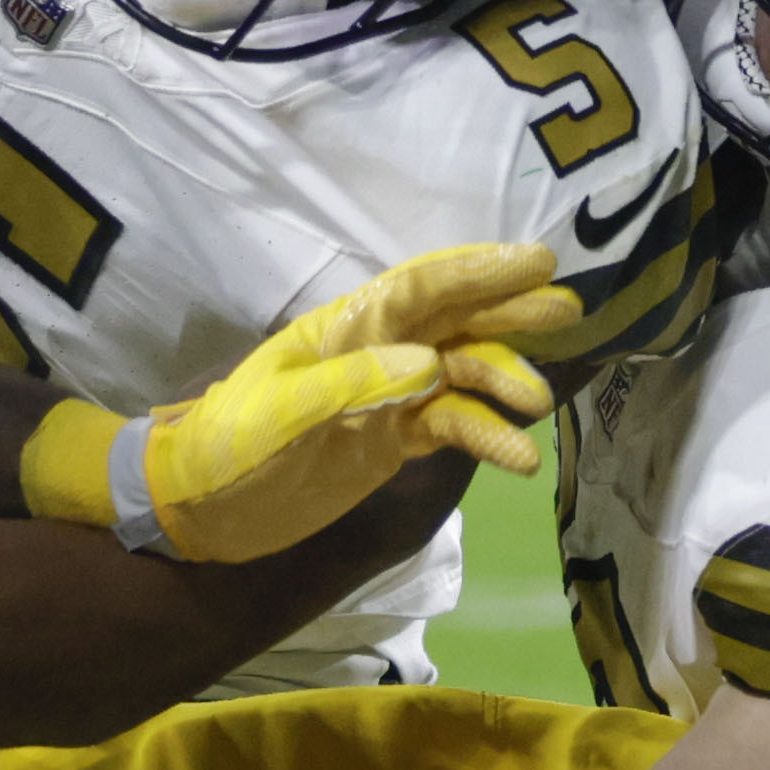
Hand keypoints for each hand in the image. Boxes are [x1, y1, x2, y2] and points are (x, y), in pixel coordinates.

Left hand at [24, 240, 574, 561]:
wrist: (200, 508)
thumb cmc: (231, 446)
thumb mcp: (280, 412)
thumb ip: (354, 384)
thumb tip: (431, 365)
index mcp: (345, 328)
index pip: (421, 288)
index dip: (478, 271)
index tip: (536, 262)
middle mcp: (376, 352)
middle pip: (454, 320)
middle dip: (509, 313)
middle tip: (569, 310)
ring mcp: (389, 398)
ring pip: (462, 375)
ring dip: (502, 383)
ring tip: (538, 405)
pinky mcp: (393, 443)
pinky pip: (452, 427)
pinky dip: (486, 437)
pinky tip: (518, 458)